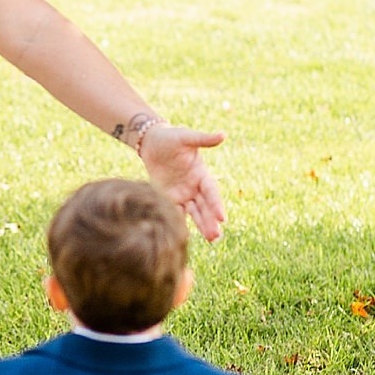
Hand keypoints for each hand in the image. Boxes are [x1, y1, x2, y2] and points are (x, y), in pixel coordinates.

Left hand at [138, 123, 227, 239]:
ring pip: (195, 213)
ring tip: (212, 240)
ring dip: (203, 226)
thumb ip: (203, 139)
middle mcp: (195, 187)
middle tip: (216, 236)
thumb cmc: (170, 138)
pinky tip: (184, 236)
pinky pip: (176, 212)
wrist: (150, 143)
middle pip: (205, 207)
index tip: (222, 218)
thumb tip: (223, 135)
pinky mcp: (169, 198)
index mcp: (201, 174)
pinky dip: (180, 223)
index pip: (211, 192)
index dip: (216, 204)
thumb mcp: (186, 137)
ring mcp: (183, 194)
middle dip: (211, 221)